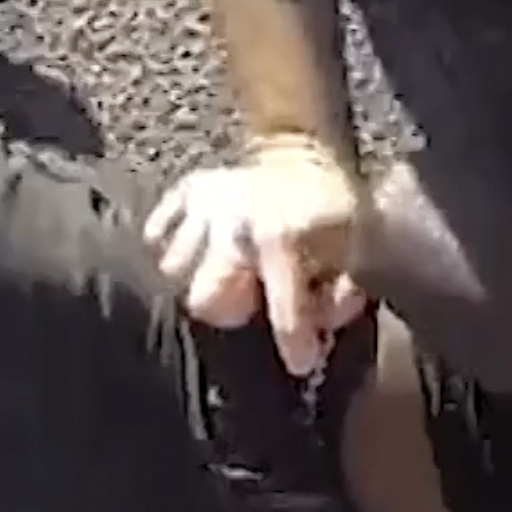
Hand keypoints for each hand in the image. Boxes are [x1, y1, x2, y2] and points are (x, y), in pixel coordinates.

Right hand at [144, 138, 371, 376]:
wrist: (302, 147)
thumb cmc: (332, 206)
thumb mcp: (355, 246)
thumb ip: (344, 293)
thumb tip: (323, 331)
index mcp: (283, 238)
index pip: (283, 308)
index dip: (294, 342)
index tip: (302, 364)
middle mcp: (235, 223)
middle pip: (203, 300)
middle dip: (227, 309)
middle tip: (247, 301)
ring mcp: (204, 206)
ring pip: (173, 268)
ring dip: (197, 278)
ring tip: (222, 274)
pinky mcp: (183, 192)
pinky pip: (156, 232)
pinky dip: (169, 245)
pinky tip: (197, 250)